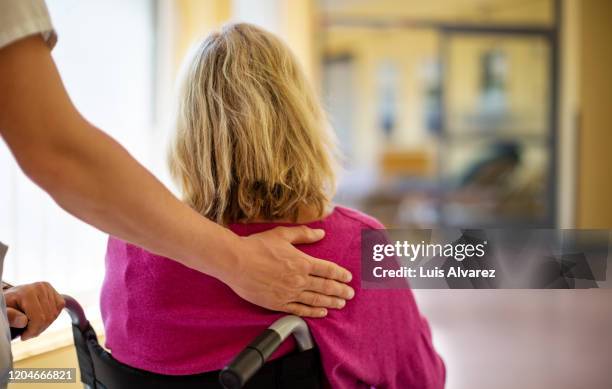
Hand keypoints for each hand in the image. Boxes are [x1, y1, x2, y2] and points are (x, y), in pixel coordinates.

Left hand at [4, 282, 64, 339]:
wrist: (12, 296)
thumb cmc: (7, 306)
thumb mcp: (3, 311)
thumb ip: (10, 316)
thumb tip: (23, 322)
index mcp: (28, 292)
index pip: (38, 318)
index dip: (32, 331)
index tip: (23, 336)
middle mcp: (41, 287)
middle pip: (48, 317)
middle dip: (38, 329)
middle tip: (28, 332)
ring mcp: (49, 289)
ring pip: (54, 315)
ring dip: (44, 325)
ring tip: (32, 325)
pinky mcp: (55, 292)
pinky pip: (59, 309)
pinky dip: (52, 317)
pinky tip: (41, 317)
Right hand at [223, 226, 354, 317]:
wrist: (235, 262)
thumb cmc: (257, 246)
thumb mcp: (282, 234)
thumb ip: (303, 234)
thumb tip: (321, 233)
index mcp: (302, 262)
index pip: (328, 269)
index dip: (340, 274)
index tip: (348, 277)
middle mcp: (299, 280)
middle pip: (326, 287)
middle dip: (341, 290)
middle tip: (350, 294)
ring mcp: (289, 293)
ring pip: (316, 300)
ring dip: (332, 302)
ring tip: (341, 304)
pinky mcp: (278, 303)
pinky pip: (300, 310)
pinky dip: (313, 312)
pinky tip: (322, 312)